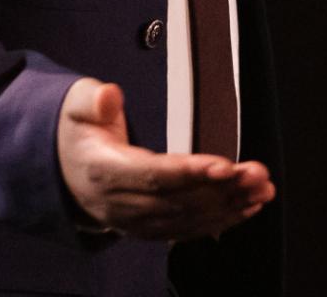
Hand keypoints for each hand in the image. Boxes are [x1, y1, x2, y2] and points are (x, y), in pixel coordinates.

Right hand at [56, 78, 275, 239]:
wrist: (64, 172)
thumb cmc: (78, 133)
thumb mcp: (75, 106)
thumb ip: (92, 100)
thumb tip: (108, 96)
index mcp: (102, 171)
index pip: (151, 175)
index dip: (189, 173)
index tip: (224, 165)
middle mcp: (119, 204)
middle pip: (177, 200)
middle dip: (221, 188)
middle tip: (257, 173)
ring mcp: (135, 221)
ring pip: (187, 218)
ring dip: (229, 205)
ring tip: (262, 189)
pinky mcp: (149, 228)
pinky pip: (188, 229)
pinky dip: (221, 220)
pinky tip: (248, 207)